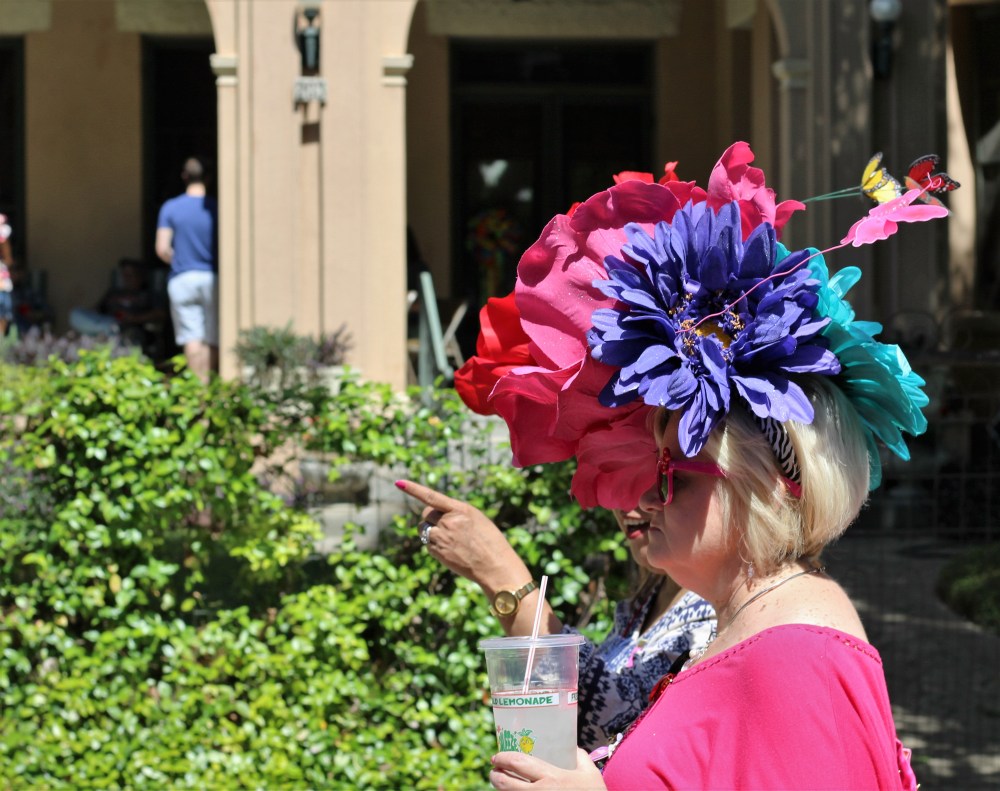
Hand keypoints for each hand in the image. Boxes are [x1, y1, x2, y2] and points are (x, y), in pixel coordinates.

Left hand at [395, 479, 524, 587]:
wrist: (495, 566)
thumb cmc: (489, 541)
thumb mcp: (476, 519)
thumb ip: (455, 512)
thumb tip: (435, 514)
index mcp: (460, 510)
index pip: (432, 497)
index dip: (414, 489)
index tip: (398, 483)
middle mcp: (448, 522)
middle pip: (426, 514)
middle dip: (431, 517)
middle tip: (445, 525)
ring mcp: (441, 538)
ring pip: (423, 529)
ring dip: (431, 531)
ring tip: (450, 539)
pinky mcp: (437, 552)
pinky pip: (428, 544)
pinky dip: (435, 545)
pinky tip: (451, 550)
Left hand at [489, 750, 605, 789]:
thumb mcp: (590, 773)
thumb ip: (580, 757)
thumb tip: (573, 747)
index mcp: (551, 777)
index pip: (518, 763)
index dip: (503, 758)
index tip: (497, 756)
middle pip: (505, 784)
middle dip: (495, 776)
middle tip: (494, 770)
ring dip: (500, 790)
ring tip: (500, 783)